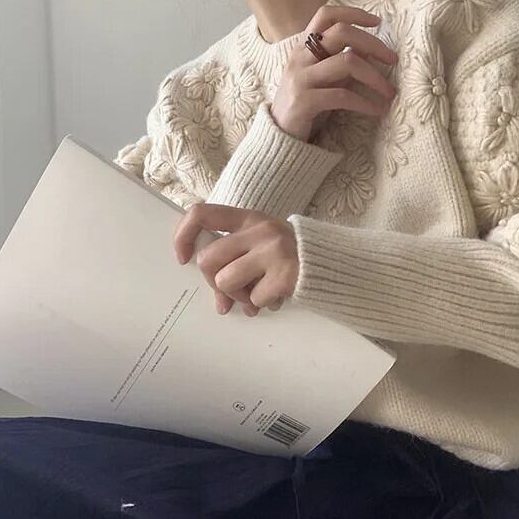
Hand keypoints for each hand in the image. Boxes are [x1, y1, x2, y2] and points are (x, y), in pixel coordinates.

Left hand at [173, 203, 298, 316]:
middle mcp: (259, 231)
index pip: (201, 214)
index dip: (183, 236)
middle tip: (228, 292)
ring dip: (237, 296)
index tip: (183, 258)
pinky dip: (261, 304)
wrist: (335, 263)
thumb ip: (237, 258)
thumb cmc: (291, 254)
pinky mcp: (284, 275)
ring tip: (253, 297)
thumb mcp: (263, 241)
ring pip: (226, 281)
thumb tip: (219, 300)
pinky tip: (275, 298)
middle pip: (208, 259)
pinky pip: (254, 298)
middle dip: (213, 283)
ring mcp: (272, 252)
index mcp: (249, 218)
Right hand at [270, 5, 398, 142]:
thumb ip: (340, 63)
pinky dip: (365, 103)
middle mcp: (299, 58)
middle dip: (373, 44)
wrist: (279, 140)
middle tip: (393, 60)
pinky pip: (342, 95)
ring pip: (347, 62)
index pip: (326, 15)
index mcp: (302, 48)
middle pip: (342, 33)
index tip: (378, 22)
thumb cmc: (305, 109)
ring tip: (390, 93)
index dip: (353, 13)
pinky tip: (376, 111)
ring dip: (375, 77)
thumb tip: (371, 51)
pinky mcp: (304, 102)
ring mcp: (300, 79)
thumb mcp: (323, 81)